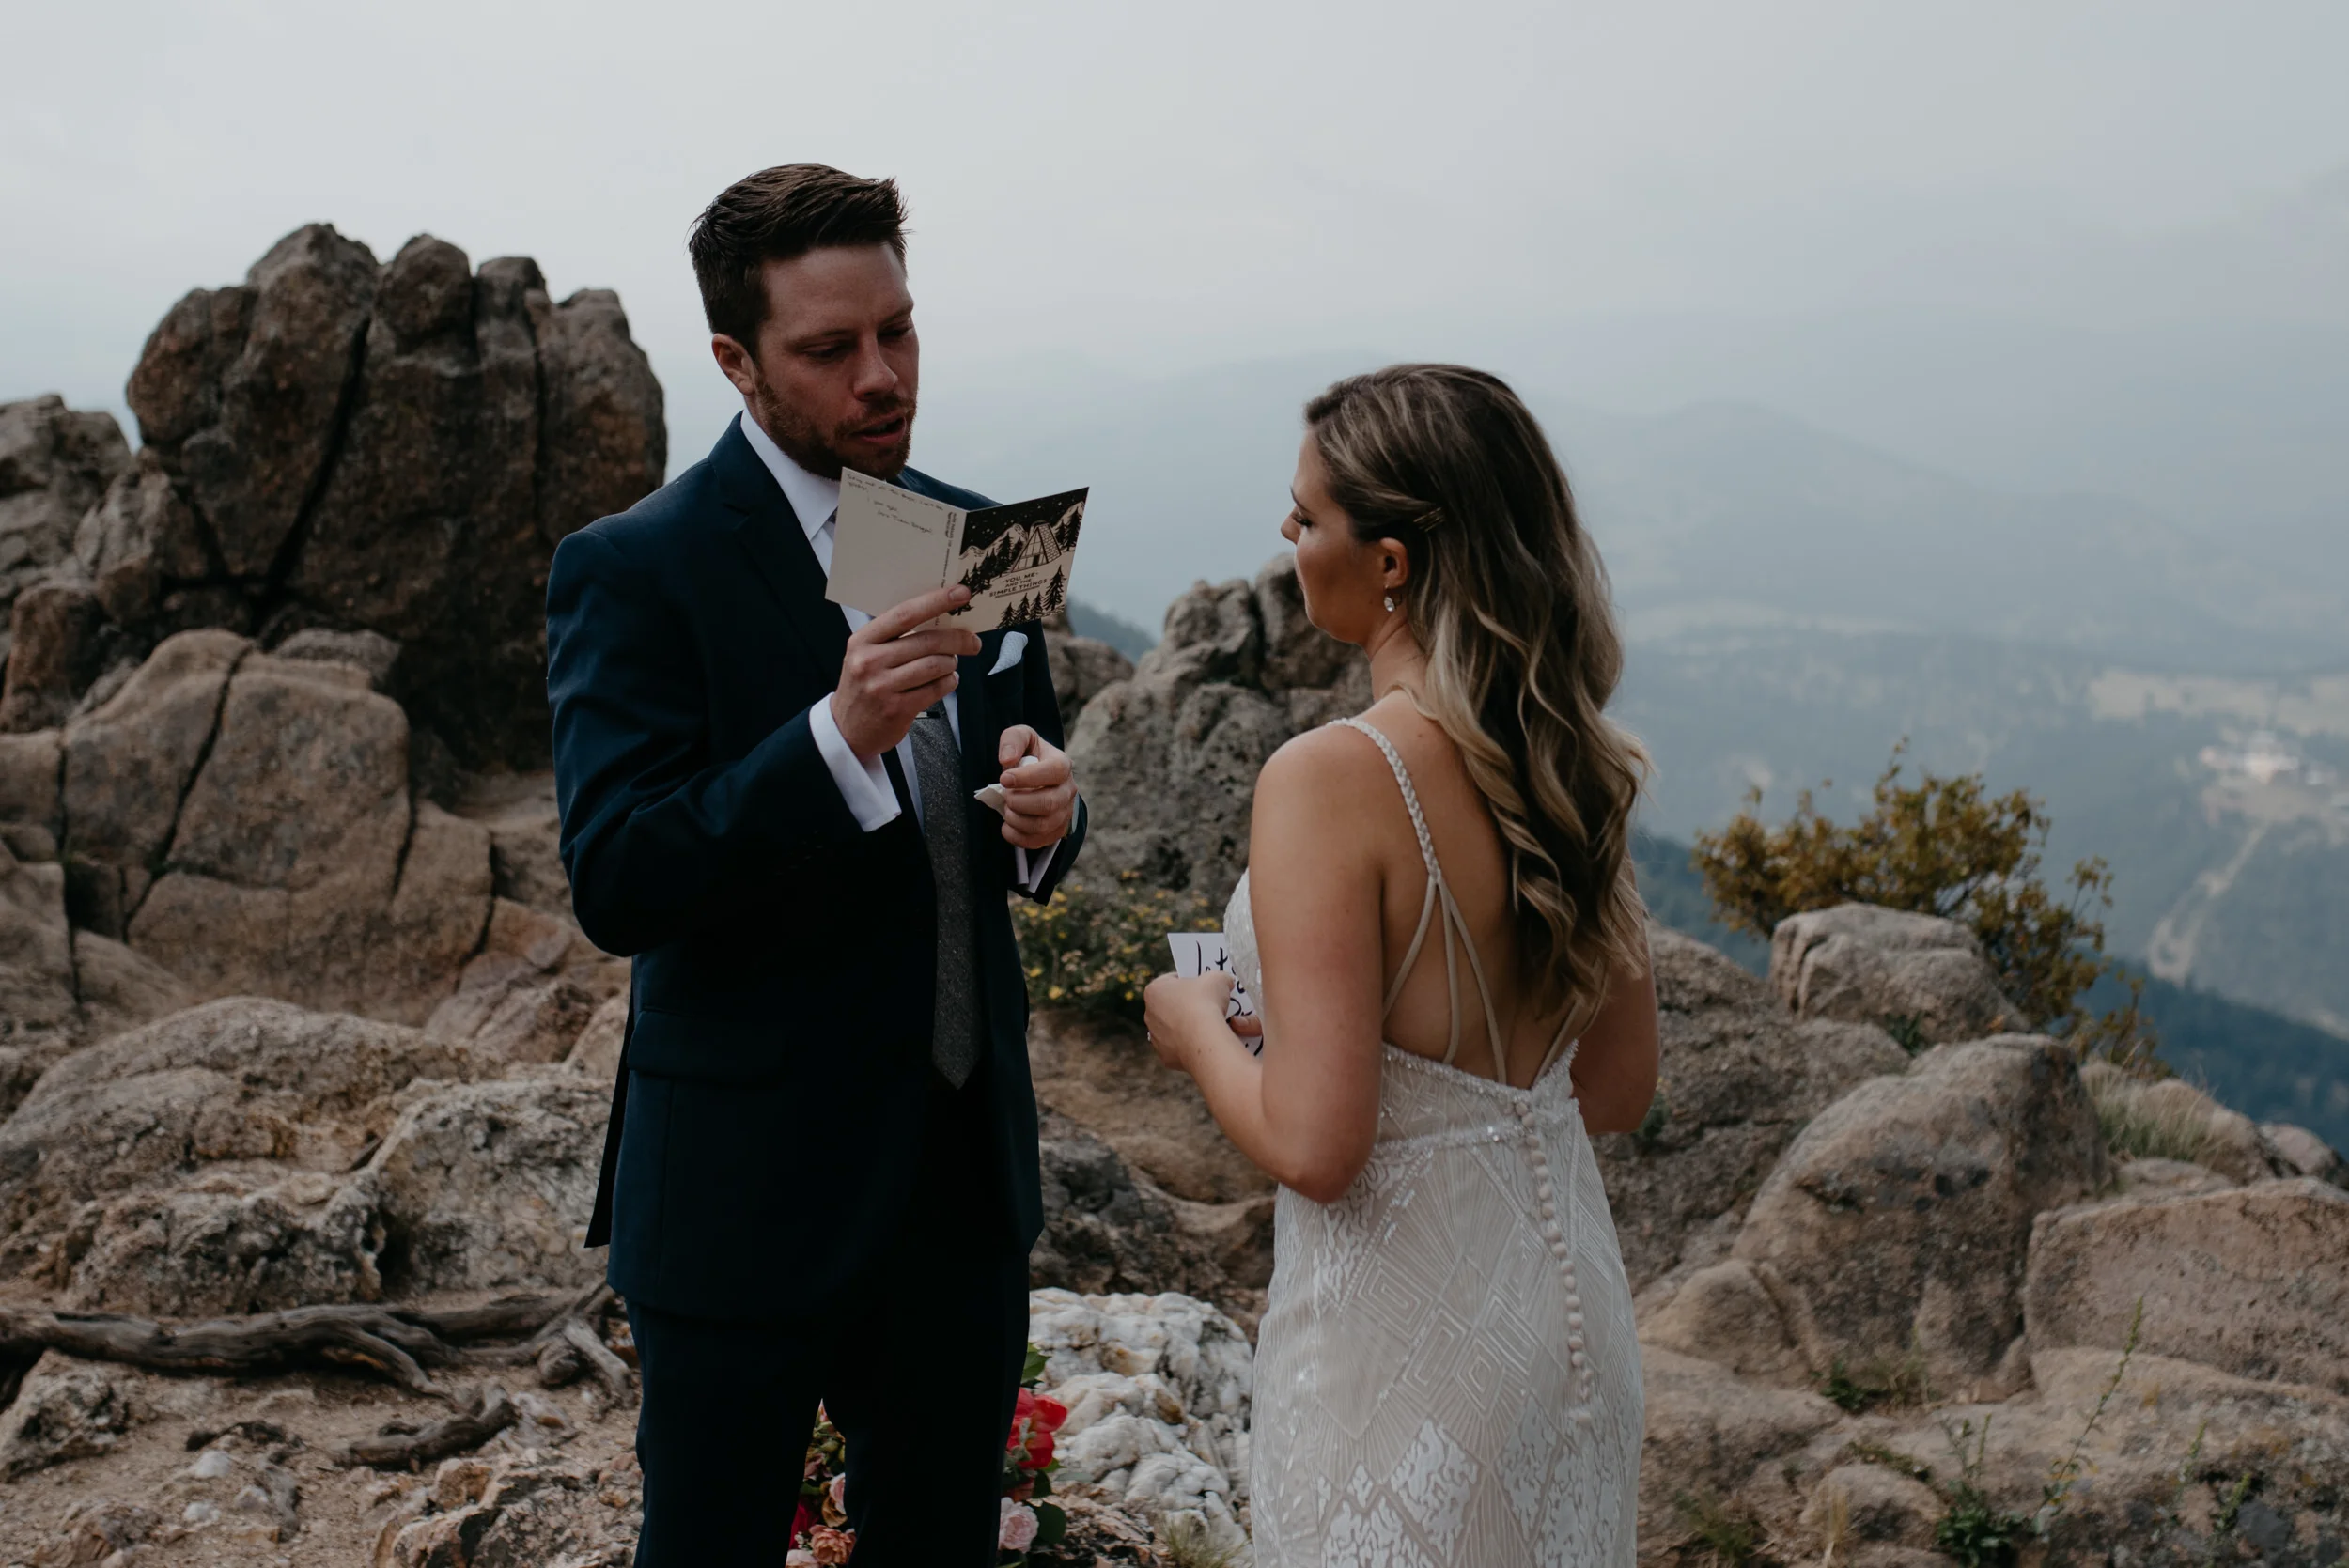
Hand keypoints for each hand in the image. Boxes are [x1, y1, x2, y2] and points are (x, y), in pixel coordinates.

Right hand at [834, 585, 981, 756]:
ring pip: (934, 665)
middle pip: (926, 641)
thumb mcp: (868, 654)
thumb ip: (896, 637)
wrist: (847, 728)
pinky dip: (949, 682)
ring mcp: (882, 686)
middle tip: (973, 641)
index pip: (905, 614)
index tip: (961, 593)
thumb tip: (940, 617)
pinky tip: (947, 680)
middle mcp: (870, 661)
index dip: (936, 601)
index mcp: (863, 640)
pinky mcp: (897, 709)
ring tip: (950, 664)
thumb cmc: (865, 684)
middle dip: (958, 639)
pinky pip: (936, 689)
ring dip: (951, 663)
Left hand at [995, 725, 1075, 849]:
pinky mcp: (1056, 832)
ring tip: (1007, 809)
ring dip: (1016, 819)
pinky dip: (1016, 836)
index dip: (1026, 778)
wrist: (1039, 779)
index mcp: (1062, 765)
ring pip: (1042, 825)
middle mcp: (1068, 791)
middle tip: (1006, 796)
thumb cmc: (1029, 756)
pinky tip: (1008, 824)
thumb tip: (1008, 760)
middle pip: (1048, 804)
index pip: (1053, 772)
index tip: (1004, 779)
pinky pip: (1036, 841)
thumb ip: (1013, 739)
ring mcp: (1064, 814)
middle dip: (1018, 802)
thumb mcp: (1022, 737)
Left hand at [1144, 972, 1238, 1073]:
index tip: (1204, 986)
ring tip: (1209, 1026)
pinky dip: (1190, 1045)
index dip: (1190, 981)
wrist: (1204, 1039)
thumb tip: (1225, 981)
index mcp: (1154, 990)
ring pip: (1173, 1029)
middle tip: (1208, 1005)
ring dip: (1187, 1026)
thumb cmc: (1205, 1003)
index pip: (1172, 981)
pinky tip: (1204, 1042)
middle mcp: (1149, 1014)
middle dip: (1187, 1005)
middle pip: (1171, 1005)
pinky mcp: (1165, 1057)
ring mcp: (1156, 1037)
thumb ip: (1219, 977)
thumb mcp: (1218, 978)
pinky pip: (1179, 1048)